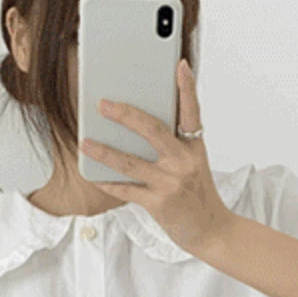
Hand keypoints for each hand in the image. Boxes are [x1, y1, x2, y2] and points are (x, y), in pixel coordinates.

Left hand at [79, 58, 234, 255]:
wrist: (212, 231)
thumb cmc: (198, 195)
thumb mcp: (193, 164)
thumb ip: (173, 146)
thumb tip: (136, 128)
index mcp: (194, 148)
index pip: (191, 112)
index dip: (187, 88)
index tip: (180, 65)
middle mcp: (184, 162)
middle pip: (152, 130)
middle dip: (125, 115)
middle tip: (103, 104)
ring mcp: (171, 183)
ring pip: (130, 162)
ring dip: (104, 151)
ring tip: (86, 142)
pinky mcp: (159, 204)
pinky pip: (126, 190)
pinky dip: (108, 183)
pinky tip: (94, 176)